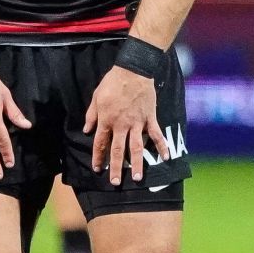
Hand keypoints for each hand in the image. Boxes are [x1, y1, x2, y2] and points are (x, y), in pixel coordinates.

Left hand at [84, 66, 169, 185]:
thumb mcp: (96, 97)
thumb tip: (87, 130)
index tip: (97, 169)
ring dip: (137, 163)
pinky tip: (166, 157)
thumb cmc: (112, 82)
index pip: (101, 143)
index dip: (98, 157)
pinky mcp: (149, 118)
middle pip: (118, 150)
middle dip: (116, 168)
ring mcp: (137, 123)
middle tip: (115, 182)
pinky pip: (156, 134)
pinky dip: (161, 145)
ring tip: (138, 178)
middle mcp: (121, 125)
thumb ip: (91, 115)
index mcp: (107, 120)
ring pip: (136, 147)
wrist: (133, 70)